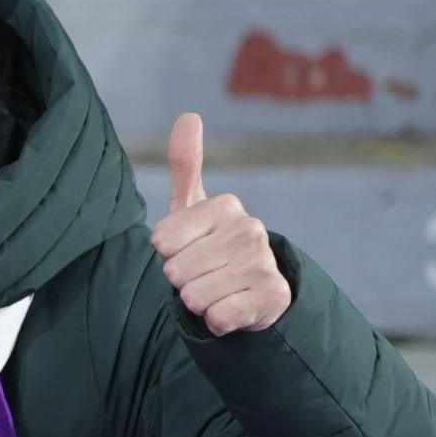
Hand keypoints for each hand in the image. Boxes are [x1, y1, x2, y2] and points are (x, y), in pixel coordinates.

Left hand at [152, 112, 290, 335]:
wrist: (248, 291)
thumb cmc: (209, 246)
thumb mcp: (191, 208)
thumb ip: (186, 164)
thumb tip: (189, 115)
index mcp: (225, 206)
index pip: (162, 241)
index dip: (167, 254)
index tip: (186, 250)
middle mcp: (250, 229)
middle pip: (176, 271)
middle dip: (181, 281)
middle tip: (202, 275)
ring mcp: (264, 262)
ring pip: (195, 296)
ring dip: (198, 302)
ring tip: (217, 290)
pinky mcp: (274, 296)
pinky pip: (219, 318)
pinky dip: (216, 321)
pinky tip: (231, 309)